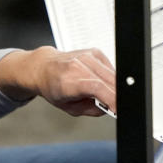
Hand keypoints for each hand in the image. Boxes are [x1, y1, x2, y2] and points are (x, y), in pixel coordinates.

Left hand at [0, 46, 115, 116]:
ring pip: (113, 75)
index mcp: (68, 81)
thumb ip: (92, 110)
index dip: (112, 100)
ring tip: (105, 96)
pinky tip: (102, 83)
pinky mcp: (95, 52)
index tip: (118, 109)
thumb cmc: (54, 88)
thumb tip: (111, 108)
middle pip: (109, 81)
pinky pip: (111, 69)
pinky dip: (111, 79)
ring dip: (115, 88)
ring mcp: (87, 56)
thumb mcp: (70, 108)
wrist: (44, 67)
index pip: (97, 88)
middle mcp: (78, 65)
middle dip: (117, 96)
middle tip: (116, 106)